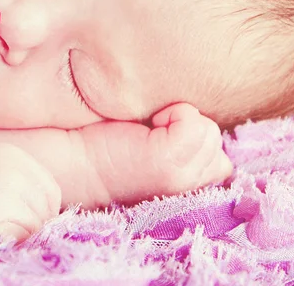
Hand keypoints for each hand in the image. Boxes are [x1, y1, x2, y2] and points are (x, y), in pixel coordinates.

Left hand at [77, 103, 232, 205]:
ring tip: (149, 125)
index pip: (218, 149)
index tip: (159, 129)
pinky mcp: (168, 164)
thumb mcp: (158, 132)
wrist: (75, 153)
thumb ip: (188, 130)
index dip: (191, 129)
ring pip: (210, 132)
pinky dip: (176, 113)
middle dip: (188, 124)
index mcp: (191, 180)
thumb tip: (198, 107)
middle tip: (152, 127)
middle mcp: (191, 185)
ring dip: (181, 118)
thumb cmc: (111, 137)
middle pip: (216, 139)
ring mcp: (183, 178)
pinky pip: (195, 122)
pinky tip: (149, 122)